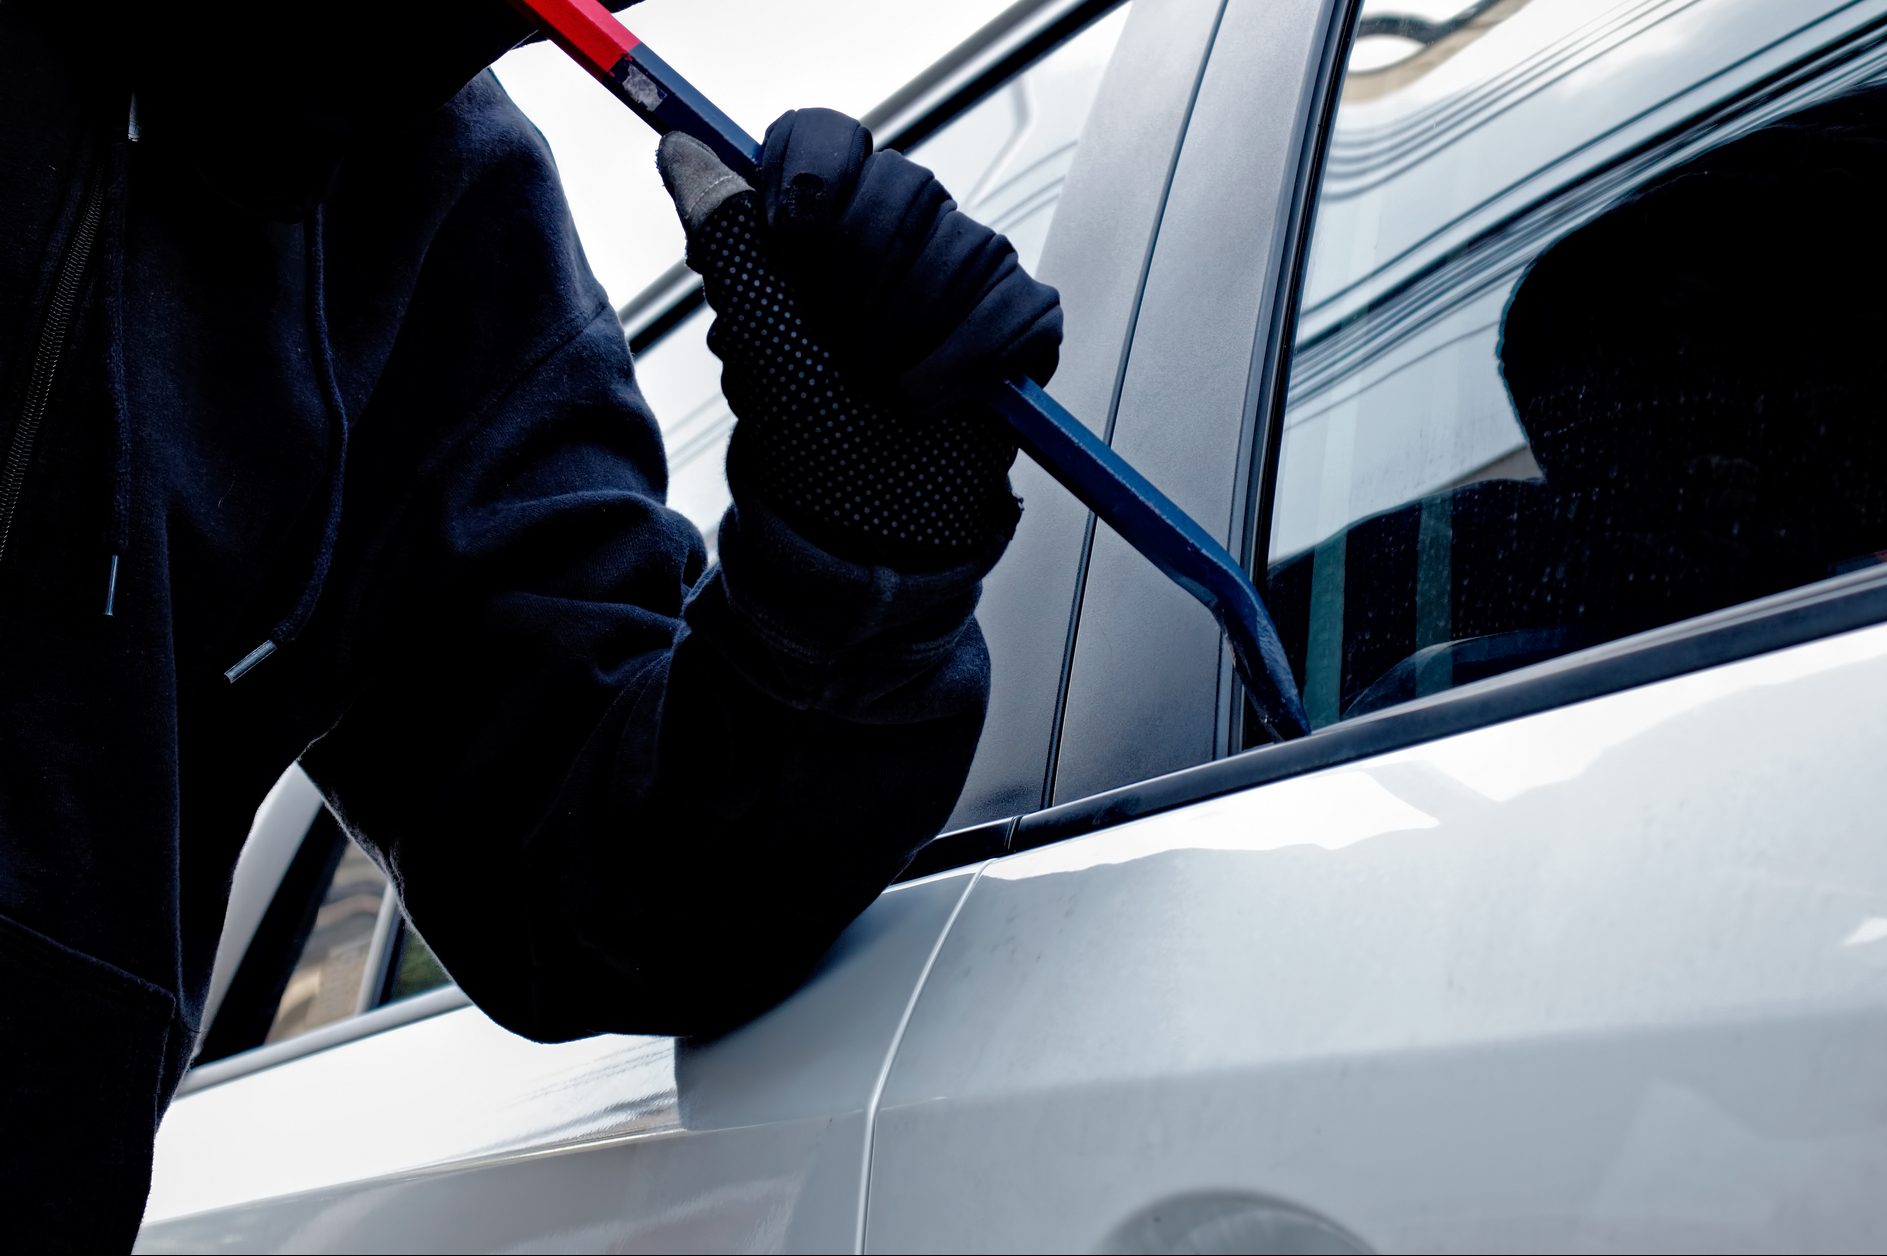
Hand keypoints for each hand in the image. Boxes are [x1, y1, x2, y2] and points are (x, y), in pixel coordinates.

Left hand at [657, 109, 1061, 567]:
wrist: (858, 518)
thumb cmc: (806, 424)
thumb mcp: (753, 333)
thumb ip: (724, 237)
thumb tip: (681, 149)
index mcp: (834, 213)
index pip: (829, 136)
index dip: (807, 177)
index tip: (784, 239)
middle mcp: (910, 226)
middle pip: (903, 184)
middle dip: (857, 269)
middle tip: (832, 337)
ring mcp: (973, 268)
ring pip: (962, 248)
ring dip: (905, 329)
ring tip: (871, 385)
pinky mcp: (1023, 320)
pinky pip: (1012, 309)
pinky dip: (962, 361)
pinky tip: (921, 401)